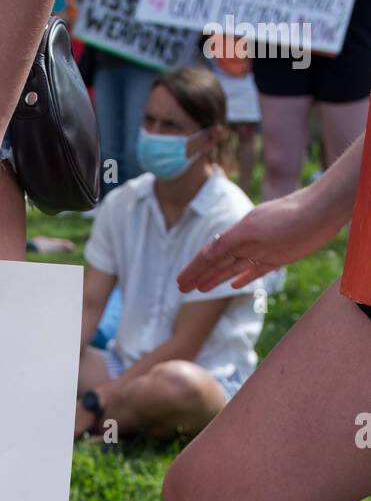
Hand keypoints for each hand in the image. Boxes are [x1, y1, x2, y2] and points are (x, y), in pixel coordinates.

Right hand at [177, 191, 337, 292]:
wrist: (322, 211)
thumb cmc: (288, 217)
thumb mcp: (253, 230)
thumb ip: (229, 242)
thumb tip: (206, 253)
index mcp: (237, 234)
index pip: (209, 255)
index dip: (193, 269)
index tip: (179, 283)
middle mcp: (246, 242)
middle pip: (217, 262)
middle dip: (199, 275)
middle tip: (182, 289)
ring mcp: (262, 250)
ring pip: (232, 267)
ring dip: (215, 278)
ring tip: (201, 289)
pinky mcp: (278, 257)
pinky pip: (254, 271)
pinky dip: (242, 278)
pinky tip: (233, 285)